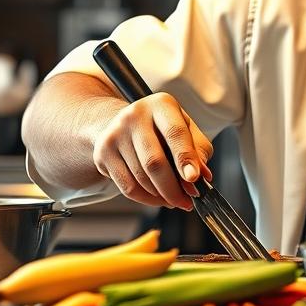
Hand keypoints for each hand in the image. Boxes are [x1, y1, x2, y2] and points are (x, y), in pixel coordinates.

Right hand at [91, 92, 213, 209]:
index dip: (185, 158)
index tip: (194, 179)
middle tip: (187, 201)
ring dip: (161, 196)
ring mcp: (115, 134)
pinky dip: (146, 199)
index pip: (174, 133)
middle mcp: (134, 115)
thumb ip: (198, 150)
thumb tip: (203, 175)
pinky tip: (158, 198)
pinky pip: (127, 187)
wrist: (125, 124)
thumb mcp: (185, 128)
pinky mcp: (103, 153)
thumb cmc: (162, 128)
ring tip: (174, 199)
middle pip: (154, 161)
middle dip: (173, 188)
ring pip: (141, 178)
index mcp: (161, 104)